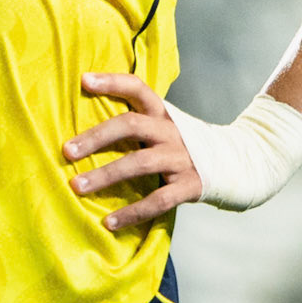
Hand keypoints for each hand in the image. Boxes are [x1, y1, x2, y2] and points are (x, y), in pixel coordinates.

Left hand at [64, 72, 200, 232]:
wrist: (233, 164)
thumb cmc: (181, 146)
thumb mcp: (164, 127)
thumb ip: (137, 124)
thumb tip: (85, 132)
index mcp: (162, 114)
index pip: (138, 88)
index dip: (112, 82)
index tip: (84, 80)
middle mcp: (171, 131)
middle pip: (132, 125)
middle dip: (97, 137)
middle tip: (68, 151)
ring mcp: (181, 158)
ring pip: (140, 163)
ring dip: (105, 175)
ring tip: (77, 187)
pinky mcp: (189, 185)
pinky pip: (158, 201)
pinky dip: (132, 212)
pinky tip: (110, 222)